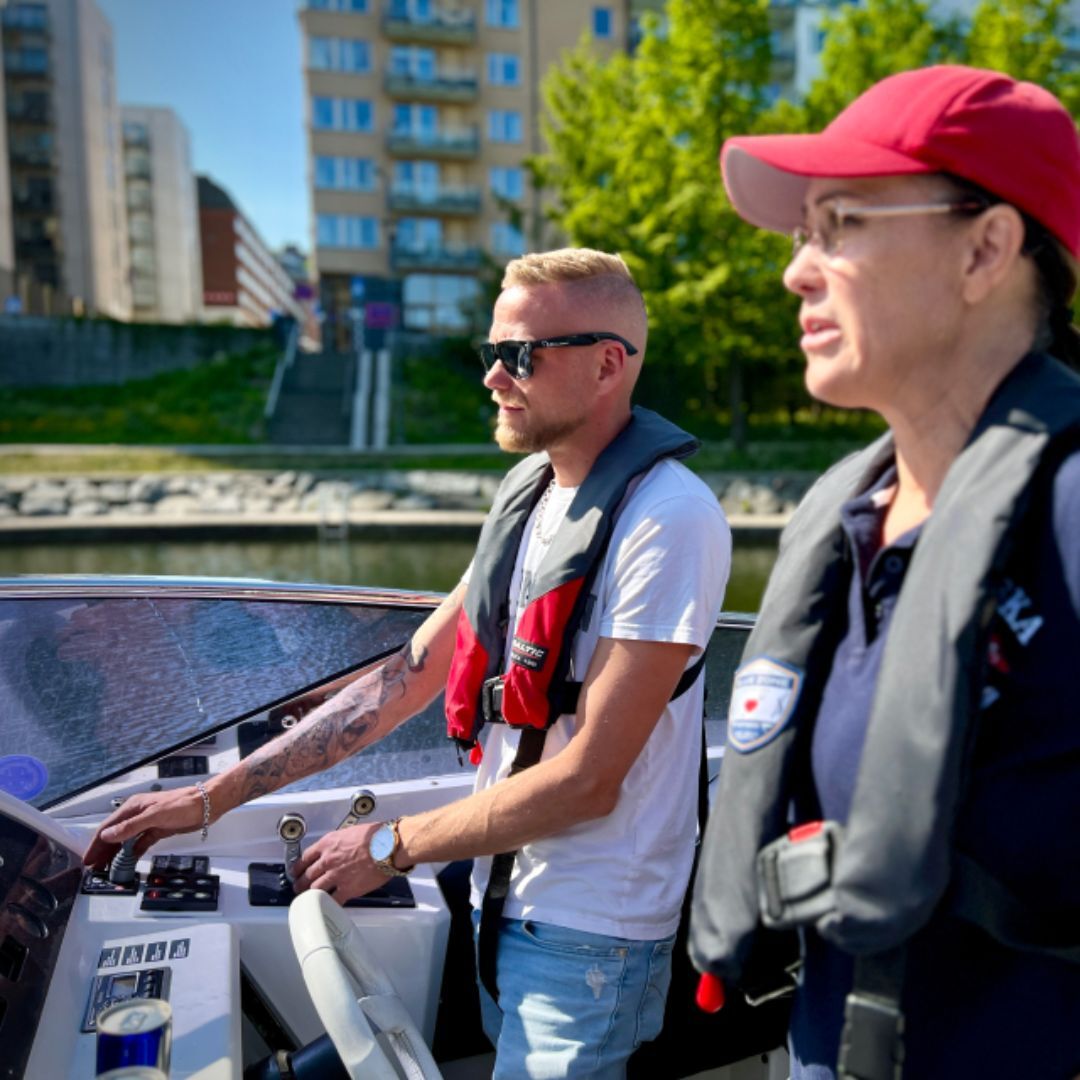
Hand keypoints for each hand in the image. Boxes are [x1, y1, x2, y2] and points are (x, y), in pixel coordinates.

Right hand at [83, 787, 207, 868]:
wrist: (207, 804)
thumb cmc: (184, 803)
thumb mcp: (155, 816)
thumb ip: (131, 826)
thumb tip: (108, 835)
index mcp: (133, 807)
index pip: (108, 828)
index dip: (96, 844)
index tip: (88, 859)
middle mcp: (138, 814)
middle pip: (115, 835)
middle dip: (103, 851)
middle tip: (94, 868)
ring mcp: (148, 823)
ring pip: (126, 841)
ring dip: (116, 854)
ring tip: (107, 868)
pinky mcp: (157, 830)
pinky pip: (140, 843)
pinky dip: (132, 852)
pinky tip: (127, 862)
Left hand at [290, 822, 390, 901]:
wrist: (388, 846)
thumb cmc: (376, 836)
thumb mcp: (351, 832)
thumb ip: (340, 843)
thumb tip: (340, 848)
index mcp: (328, 844)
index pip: (305, 857)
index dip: (298, 866)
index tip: (296, 870)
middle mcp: (328, 860)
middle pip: (307, 875)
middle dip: (300, 882)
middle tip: (299, 885)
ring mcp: (336, 876)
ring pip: (315, 889)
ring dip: (310, 895)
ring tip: (308, 898)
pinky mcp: (347, 889)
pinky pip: (332, 901)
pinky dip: (328, 905)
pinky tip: (326, 907)